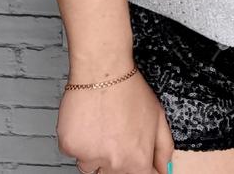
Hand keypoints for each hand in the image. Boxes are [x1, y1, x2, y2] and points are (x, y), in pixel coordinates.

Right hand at [56, 70, 174, 173]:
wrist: (103, 70)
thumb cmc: (129, 89)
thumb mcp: (158, 116)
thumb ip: (163, 148)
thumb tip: (163, 169)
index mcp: (137, 160)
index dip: (137, 166)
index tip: (132, 156)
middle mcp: (113, 164)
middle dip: (115, 159)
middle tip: (115, 133)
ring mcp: (89, 157)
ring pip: (90, 166)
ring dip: (95, 152)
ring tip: (100, 124)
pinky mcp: (69, 147)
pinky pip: (74, 151)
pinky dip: (79, 140)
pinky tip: (87, 121)